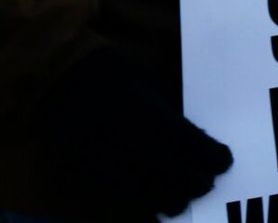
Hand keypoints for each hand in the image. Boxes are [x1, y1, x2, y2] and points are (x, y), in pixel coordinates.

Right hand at [37, 46, 233, 221]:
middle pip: (197, 184)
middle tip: (199, 171)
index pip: (211, 156)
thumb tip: (187, 130)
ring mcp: (132, 174)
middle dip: (202, 179)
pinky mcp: (108, 184)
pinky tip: (148, 192)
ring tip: (173, 185)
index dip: (218, 158)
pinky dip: (150, 203)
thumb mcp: (148, 82)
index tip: (218, 157)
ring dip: (178, 195)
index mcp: (169, 125)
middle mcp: (156, 156)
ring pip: (172, 203)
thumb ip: (170, 113)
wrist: (58, 80)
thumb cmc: (105, 70)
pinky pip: (140, 207)